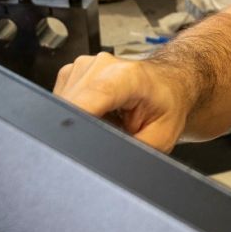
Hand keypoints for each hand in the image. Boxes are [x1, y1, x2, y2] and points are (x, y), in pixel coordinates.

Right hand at [53, 52, 191, 152]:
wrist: (168, 83)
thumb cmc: (167, 104)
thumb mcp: (160, 138)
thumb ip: (134, 151)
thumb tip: (112, 166)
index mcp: (127, 77)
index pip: (89, 99)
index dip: (78, 122)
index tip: (73, 143)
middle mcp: (102, 65)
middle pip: (71, 106)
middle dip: (84, 128)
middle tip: (111, 131)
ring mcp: (85, 65)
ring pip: (62, 105)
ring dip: (80, 120)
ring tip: (108, 120)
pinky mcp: (73, 71)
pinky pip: (62, 100)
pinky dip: (78, 111)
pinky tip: (99, 111)